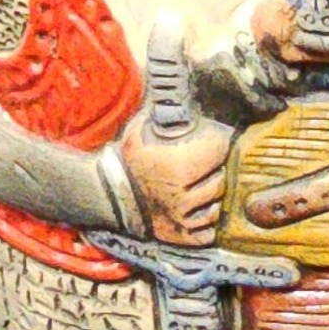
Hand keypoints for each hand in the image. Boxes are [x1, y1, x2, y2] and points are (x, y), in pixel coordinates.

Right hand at [120, 115, 231, 243]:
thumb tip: (180, 92)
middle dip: (215, 169)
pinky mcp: (179, 237)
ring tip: (200, 186)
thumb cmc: (128, 157)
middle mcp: (182, 196)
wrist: (108, 195)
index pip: (219, 149)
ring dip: (212, 196)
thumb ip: (164, 112)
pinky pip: (207, 232)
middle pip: (220, 180)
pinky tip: (197, 208)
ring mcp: (181, 219)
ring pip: (216, 207)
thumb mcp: (141, 127)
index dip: (216, 141)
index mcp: (177, 166)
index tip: (211, 139)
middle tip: (205, 163)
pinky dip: (206, 222)